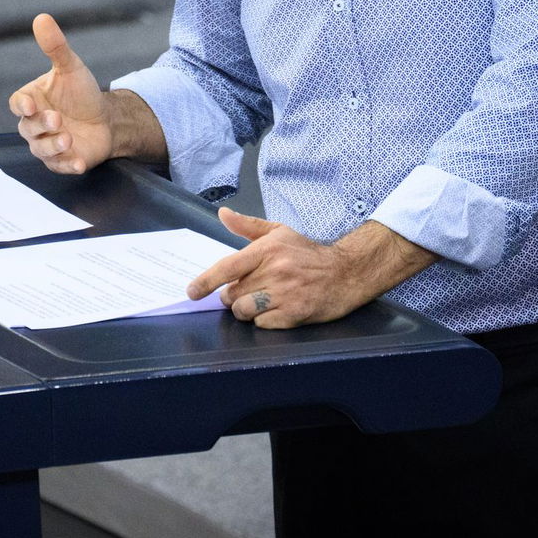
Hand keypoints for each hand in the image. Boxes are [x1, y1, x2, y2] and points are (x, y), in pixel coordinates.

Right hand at [8, 13, 114, 174]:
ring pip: (40, 150)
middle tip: (57, 119)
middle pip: (27, 128)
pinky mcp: (62, 161)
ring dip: (52, 146)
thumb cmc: (83, 93)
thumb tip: (42, 18)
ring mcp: (47, 145)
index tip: (31, 104)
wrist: (107, 119)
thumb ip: (55, 47)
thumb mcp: (71, 67)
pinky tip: (77, 162)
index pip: (17, 103)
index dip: (21, 105)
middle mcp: (35, 125)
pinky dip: (67, 166)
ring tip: (68, 139)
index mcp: (33, 100)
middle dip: (41, 125)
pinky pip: (59, 167)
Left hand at [187, 209, 438, 328]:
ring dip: (246, 310)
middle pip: (232, 294)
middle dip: (232, 296)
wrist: (347, 272)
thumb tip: (223, 214)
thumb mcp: (280, 232)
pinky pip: (262, 324)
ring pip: (244, 311)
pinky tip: (276, 310)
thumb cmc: (309, 253)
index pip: (227, 267)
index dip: (205, 282)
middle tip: (247, 290)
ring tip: (259, 301)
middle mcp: (275, 271)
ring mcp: (285, 294)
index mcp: (268, 249)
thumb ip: (248, 226)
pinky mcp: (295, 314)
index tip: (191, 292)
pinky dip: (264, 320)